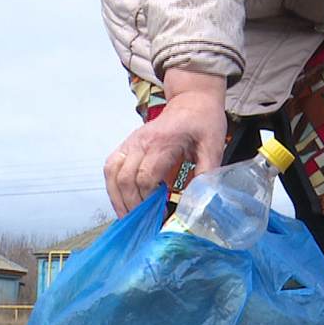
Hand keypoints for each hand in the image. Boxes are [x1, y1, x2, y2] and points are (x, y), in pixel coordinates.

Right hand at [104, 70, 227, 216]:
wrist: (191, 101)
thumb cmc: (203, 122)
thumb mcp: (213, 146)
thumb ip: (206, 173)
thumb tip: (199, 200)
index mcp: (163, 142)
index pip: (145, 177)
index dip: (148, 201)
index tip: (159, 217)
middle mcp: (141, 141)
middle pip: (125, 179)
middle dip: (132, 206)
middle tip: (144, 224)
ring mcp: (131, 141)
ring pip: (112, 173)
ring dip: (118, 198)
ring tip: (129, 218)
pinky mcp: (126, 144)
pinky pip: (111, 167)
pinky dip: (112, 186)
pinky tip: (121, 201)